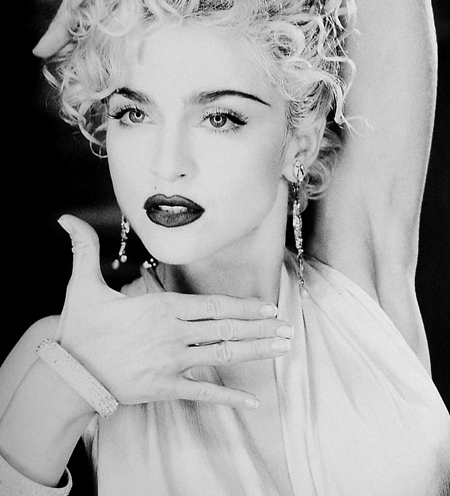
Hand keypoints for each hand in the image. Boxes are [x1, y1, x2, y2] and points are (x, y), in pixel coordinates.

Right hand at [55, 215, 292, 408]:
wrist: (68, 374)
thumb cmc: (79, 329)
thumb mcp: (81, 284)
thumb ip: (83, 248)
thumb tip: (65, 217)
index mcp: (161, 307)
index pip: (213, 304)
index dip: (244, 306)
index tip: (269, 307)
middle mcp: (173, 333)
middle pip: (226, 327)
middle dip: (260, 327)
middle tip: (288, 328)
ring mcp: (172, 362)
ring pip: (223, 354)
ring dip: (255, 351)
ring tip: (282, 349)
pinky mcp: (165, 387)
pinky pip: (204, 391)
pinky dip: (230, 397)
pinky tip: (254, 401)